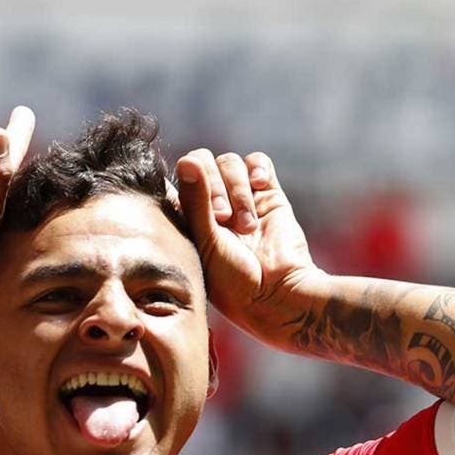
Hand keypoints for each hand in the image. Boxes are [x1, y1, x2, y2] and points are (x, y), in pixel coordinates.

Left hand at [175, 150, 322, 343]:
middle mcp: (211, 204)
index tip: (199, 212)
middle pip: (203, 161)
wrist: (278, 294)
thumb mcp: (206, 242)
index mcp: (187, 216)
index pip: (177, 177)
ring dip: (237, 190)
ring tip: (247, 225)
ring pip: (229, 162)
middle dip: (213, 187)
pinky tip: (260, 186)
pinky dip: (257, 169)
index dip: (185, 182)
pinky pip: (257, 162)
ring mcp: (240, 198)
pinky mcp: (268, 194)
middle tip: (223, 219)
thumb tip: (186, 160)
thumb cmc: (232, 280)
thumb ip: (195, 200)